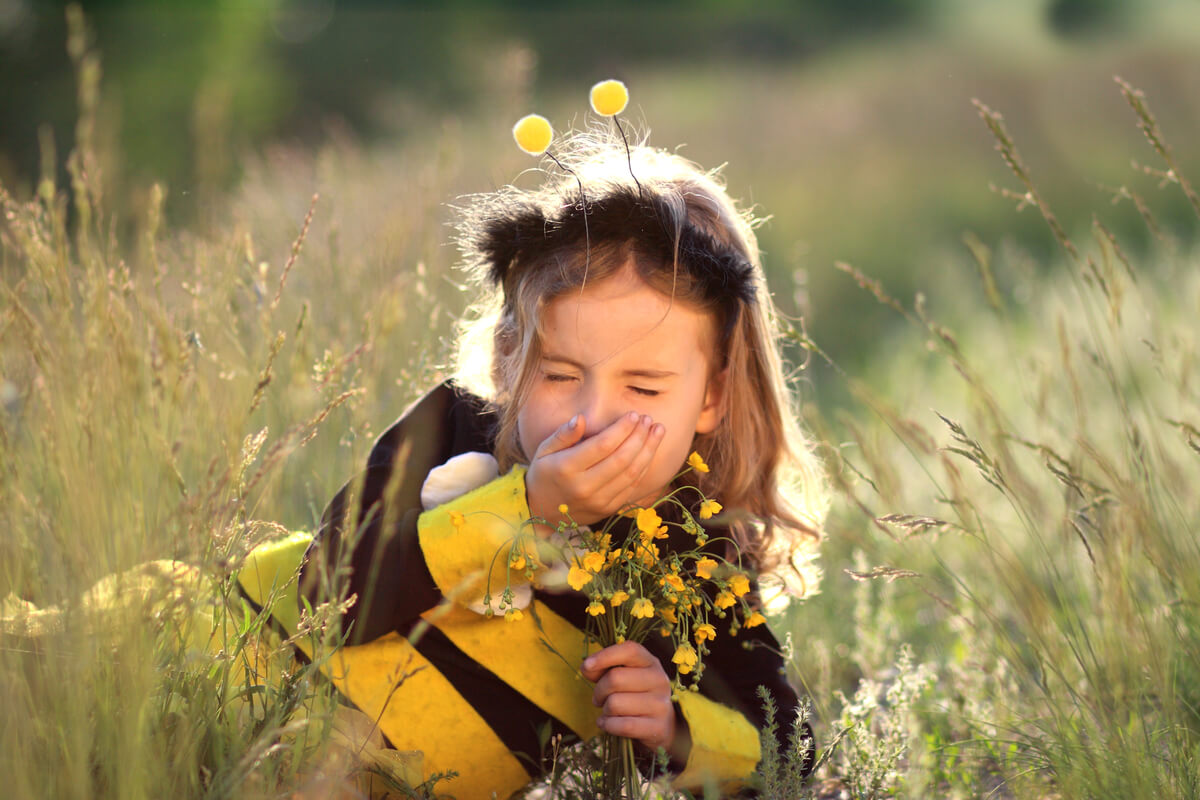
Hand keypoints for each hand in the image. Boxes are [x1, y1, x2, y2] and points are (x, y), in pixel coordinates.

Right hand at [525, 412, 664, 527]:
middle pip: (621, 459)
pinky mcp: (608, 509)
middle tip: (649, 420)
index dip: (622, 429)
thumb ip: (563, 435)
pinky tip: (650, 451)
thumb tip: (581, 418)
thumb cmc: (544, 474)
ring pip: (631, 474)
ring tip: (658, 431)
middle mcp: (584, 487)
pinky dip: (644, 468)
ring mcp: (598, 501)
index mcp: (567, 468)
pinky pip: (631, 487)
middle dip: (639, 437)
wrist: (541, 513)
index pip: (602, 445)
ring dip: (648, 451)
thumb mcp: (544, 451)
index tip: (634, 415)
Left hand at [581, 641, 675, 752]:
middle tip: (599, 699)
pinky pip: (622, 725)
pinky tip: (608, 723)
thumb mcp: (624, 676)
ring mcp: (660, 704)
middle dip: (599, 691)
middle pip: (615, 678)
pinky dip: (608, 725)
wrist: (663, 725)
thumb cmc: (636, 695)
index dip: (605, 655)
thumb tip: (587, 667)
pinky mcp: (657, 727)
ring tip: (610, 712)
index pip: (630, 650)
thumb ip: (604, 668)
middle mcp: (659, 680)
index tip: (586, 665)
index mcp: (650, 662)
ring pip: (615, 704)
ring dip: (605, 710)